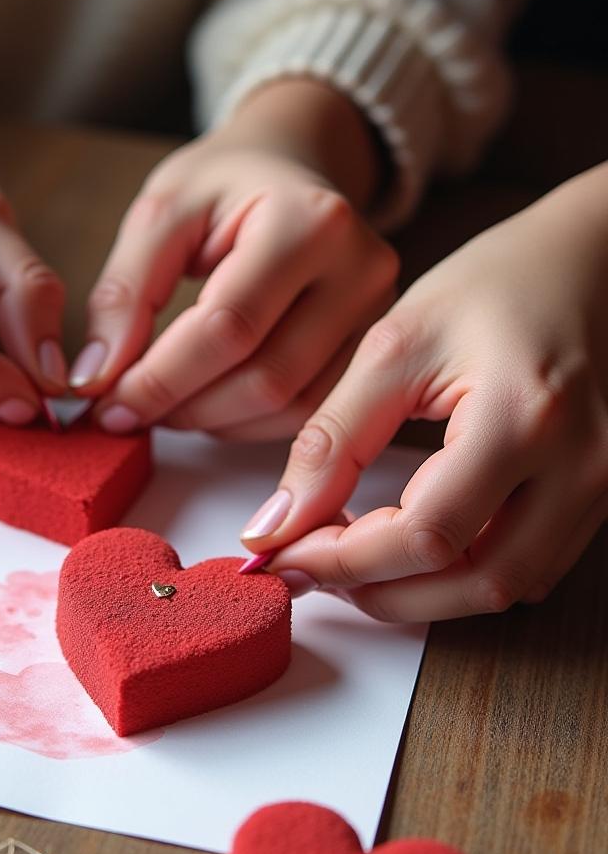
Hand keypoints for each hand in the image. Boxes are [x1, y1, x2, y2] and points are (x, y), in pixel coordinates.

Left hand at [71, 78, 397, 439]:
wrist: (290, 166)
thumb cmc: (223, 185)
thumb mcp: (162, 211)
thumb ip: (125, 291)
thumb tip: (97, 377)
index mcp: (308, 220)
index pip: (229, 326)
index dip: (160, 377)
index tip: (105, 402)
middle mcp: (360, 268)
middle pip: (266, 376)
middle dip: (183, 407)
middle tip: (125, 411)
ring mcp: (376, 312)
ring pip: (290, 406)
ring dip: (212, 423)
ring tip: (160, 406)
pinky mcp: (372, 345)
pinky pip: (308, 410)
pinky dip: (246, 424)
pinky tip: (205, 405)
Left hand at [242, 164, 607, 619]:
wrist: (589, 261)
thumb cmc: (494, 285)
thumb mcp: (396, 345)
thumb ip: (334, 438)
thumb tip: (278, 524)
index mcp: (524, 417)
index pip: (428, 534)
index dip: (346, 559)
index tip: (284, 552)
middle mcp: (579, 466)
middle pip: (475, 583)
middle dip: (382, 590)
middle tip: (312, 564)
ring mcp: (600, 487)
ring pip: (505, 588)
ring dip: (423, 592)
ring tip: (351, 556)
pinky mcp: (599, 496)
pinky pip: (529, 568)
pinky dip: (462, 573)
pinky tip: (409, 542)